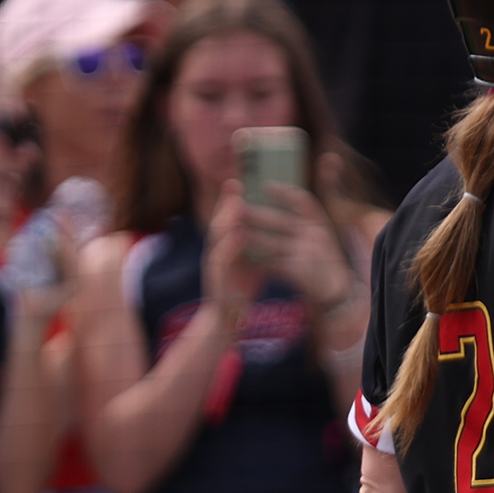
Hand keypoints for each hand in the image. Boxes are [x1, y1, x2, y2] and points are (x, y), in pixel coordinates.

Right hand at [204, 183, 267, 314]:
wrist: (229, 316)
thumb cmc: (244, 285)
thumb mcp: (255, 257)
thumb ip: (262, 240)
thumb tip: (279, 221)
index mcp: (226, 242)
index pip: (228, 215)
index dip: (232, 196)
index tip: (241, 176)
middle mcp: (216, 248)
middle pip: (219, 219)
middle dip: (226, 200)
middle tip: (235, 181)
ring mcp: (214, 261)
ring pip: (218, 235)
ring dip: (226, 218)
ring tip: (236, 201)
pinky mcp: (216, 276)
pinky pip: (223, 258)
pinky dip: (231, 244)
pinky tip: (239, 233)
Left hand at [242, 183, 357, 311]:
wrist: (337, 295)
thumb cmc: (325, 267)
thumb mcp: (322, 241)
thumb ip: (304, 227)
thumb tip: (280, 210)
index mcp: (321, 226)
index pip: (304, 202)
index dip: (286, 192)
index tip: (267, 186)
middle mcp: (316, 236)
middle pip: (280, 221)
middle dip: (256, 214)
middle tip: (236, 208)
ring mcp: (308, 254)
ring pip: (272, 242)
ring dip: (251, 237)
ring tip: (233, 234)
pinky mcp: (299, 271)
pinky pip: (272, 264)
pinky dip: (257, 261)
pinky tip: (245, 259)